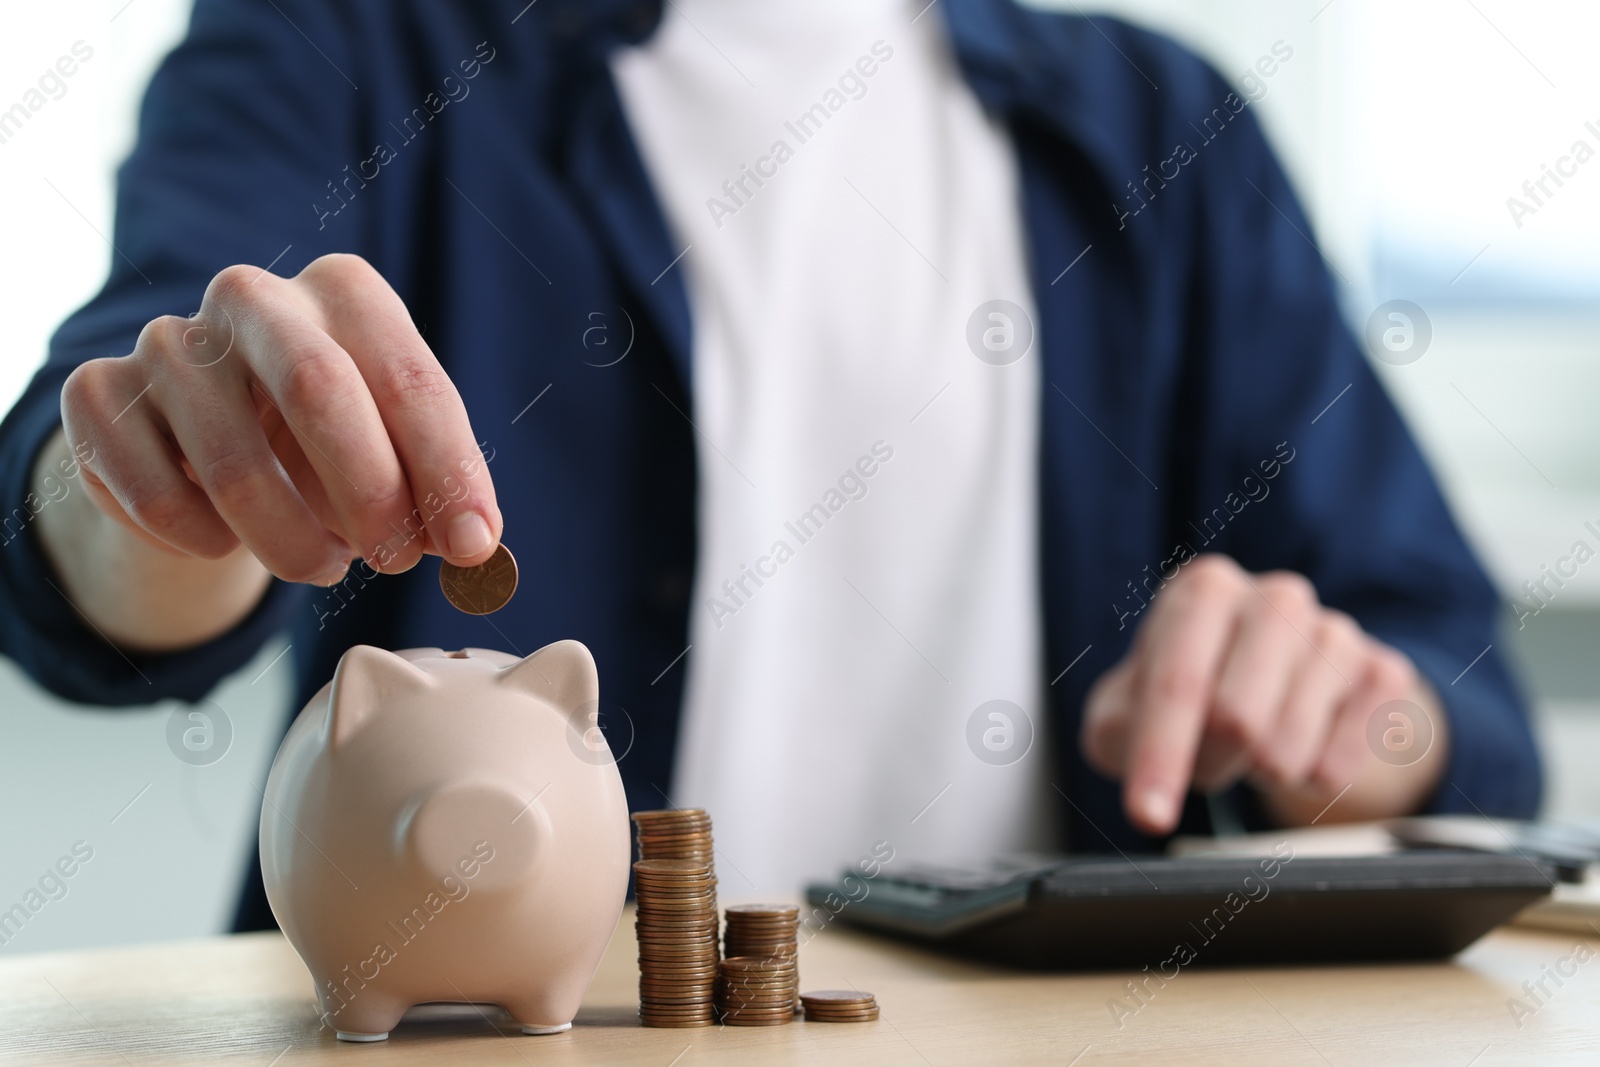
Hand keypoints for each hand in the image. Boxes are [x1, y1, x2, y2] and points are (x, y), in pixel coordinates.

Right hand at [60, 254, 500, 585]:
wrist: (199, 444)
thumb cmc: (324, 446)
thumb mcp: (390, 451)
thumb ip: (434, 488)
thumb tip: (475, 545)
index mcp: (343, 292)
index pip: (408, 377)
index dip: (446, 468)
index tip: (472, 545)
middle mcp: (253, 297)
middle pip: (319, 389)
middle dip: (371, 494)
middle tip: (396, 562)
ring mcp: (166, 341)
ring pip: (234, 467)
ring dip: (292, 542)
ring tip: (323, 564)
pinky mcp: (99, 396)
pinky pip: (158, 500)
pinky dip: (206, 545)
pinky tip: (226, 543)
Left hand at [1081, 554, 1444, 834]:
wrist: (1283, 682)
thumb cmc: (1192, 695)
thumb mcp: (1131, 704)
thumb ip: (1118, 732)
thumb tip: (1147, 789)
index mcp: (1204, 591)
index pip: (1177, 684)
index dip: (1160, 755)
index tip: (1148, 816)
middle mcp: (1276, 596)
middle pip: (1237, 720)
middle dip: (1212, 763)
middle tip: (1210, 758)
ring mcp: (1337, 631)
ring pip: (1288, 750)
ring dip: (1260, 773)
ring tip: (1255, 744)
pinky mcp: (1384, 672)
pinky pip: (1341, 765)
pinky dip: (1310, 778)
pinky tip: (1303, 746)